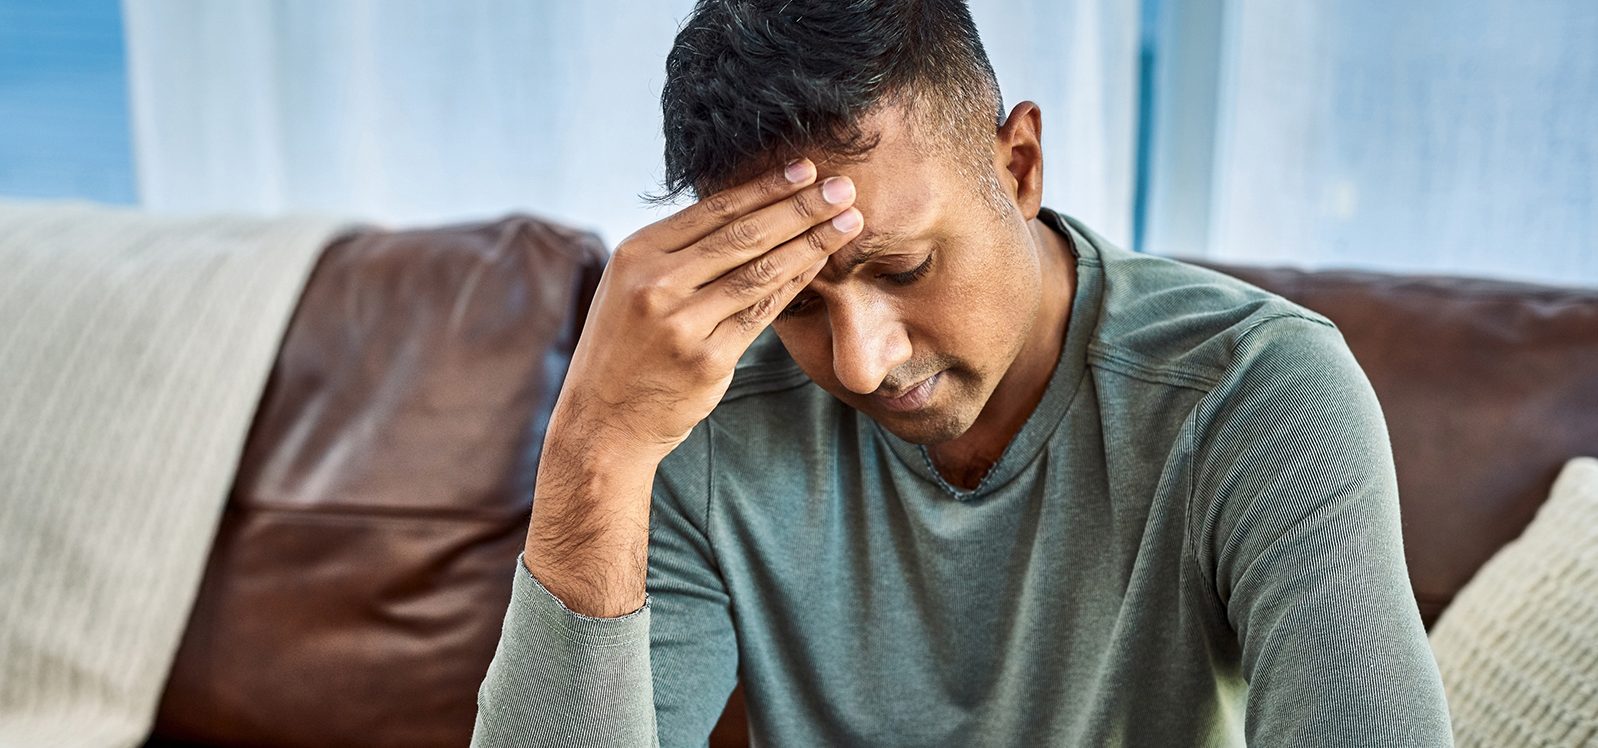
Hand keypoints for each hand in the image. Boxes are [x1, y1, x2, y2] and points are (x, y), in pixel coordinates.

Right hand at [553, 158, 863, 461]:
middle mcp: (656, 284)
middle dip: (800, 207)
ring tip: (848, 221)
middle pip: (743, 235)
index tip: (806, 168)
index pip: (713, 210)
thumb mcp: (631, 284)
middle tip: (843, 186)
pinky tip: (821, 264)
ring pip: (760, 272)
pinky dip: (796, 285)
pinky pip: (762, 314)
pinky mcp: (708, 359)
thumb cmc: (626, 344)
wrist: (602, 418)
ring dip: (811, 242)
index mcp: (636, 254)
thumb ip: (678, 251)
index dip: (765, 187)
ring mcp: (682, 324)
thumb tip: (745, 208)